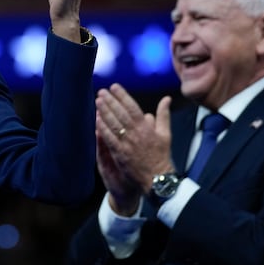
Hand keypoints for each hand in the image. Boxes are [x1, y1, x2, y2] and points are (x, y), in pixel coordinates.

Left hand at [95, 84, 173, 198]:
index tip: (114, 86)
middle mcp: (136, 133)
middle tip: (101, 91)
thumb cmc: (161, 155)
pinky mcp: (120, 153)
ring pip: (114, 124)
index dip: (122, 96)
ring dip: (104, 112)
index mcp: (147, 127)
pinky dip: (103, 129)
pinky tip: (96, 120)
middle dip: (110, 101)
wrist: (157, 177)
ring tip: (97, 101)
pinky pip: (110, 139)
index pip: (132, 107)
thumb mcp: (166, 133)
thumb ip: (163, 114)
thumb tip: (166, 99)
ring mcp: (127, 143)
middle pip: (121, 113)